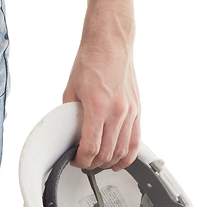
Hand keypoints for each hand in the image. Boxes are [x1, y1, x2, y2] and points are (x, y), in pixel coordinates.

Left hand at [62, 0, 139, 170]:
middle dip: (93, 163)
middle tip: (85, 162)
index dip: (82, 160)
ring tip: (100, 164)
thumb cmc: (91, 61)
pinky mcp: (137, 111)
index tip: (76, 161)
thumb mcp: (71, 90)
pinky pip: (135, 141)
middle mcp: (116, 111)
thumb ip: (71, 115)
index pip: (91, 147)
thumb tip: (69, 133)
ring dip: (110, 163)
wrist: (111, 43)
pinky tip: (120, 161)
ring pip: (122, 151)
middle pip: (107, 153)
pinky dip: (128, 156)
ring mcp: (129, 112)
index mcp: (98, 107)